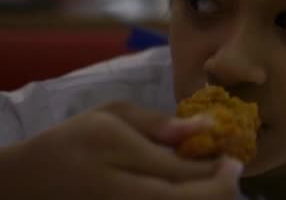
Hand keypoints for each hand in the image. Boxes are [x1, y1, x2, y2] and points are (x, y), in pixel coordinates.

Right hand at [0, 101, 242, 198]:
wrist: (29, 183)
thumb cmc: (74, 140)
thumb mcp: (112, 115)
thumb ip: (159, 123)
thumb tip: (205, 125)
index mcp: (121, 157)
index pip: (185, 174)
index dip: (220, 172)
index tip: (234, 159)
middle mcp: (125, 194)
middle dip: (220, 191)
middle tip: (229, 174)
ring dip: (205, 199)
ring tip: (212, 183)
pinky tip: (188, 191)